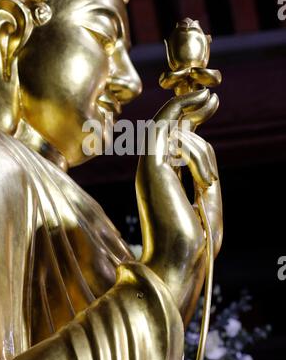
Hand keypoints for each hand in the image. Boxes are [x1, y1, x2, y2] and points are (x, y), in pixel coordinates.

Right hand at [150, 88, 221, 255]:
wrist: (178, 263)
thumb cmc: (194, 239)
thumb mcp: (208, 199)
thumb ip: (204, 169)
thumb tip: (202, 140)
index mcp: (163, 178)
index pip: (175, 138)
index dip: (190, 116)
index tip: (208, 102)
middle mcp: (152, 169)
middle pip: (172, 125)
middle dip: (190, 105)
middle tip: (211, 96)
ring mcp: (148, 166)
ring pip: (176, 131)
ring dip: (202, 154)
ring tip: (209, 184)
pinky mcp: (149, 165)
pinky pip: (169, 132)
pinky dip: (195, 154)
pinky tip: (205, 180)